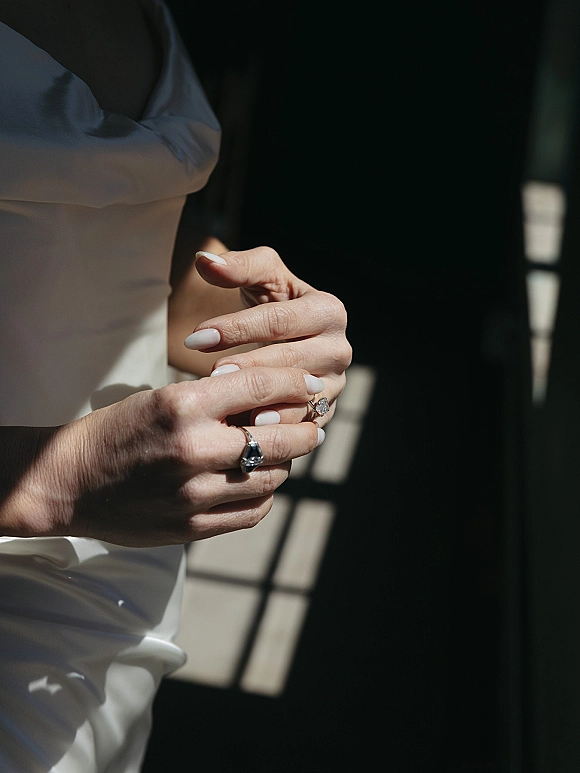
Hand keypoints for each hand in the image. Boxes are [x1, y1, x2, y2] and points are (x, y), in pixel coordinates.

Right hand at [1, 367, 324, 546]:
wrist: (68, 482)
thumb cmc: (115, 432)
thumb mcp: (161, 399)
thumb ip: (216, 401)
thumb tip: (275, 402)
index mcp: (182, 406)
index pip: (260, 386)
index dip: (296, 381)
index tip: (315, 383)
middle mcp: (193, 449)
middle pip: (278, 437)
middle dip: (307, 429)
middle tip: (317, 425)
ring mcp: (194, 493)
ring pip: (271, 478)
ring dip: (286, 463)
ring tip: (286, 454)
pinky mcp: (192, 526)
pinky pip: (252, 512)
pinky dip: (265, 495)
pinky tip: (260, 483)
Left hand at [184, 246, 351, 426]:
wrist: (290, 337)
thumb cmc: (273, 301)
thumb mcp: (261, 278)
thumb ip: (236, 266)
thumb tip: (204, 261)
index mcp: (329, 311)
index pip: (279, 321)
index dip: (237, 328)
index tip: (197, 337)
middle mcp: (340, 349)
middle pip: (291, 360)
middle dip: (249, 367)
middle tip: (211, 374)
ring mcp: (335, 385)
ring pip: (298, 397)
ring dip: (263, 402)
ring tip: (228, 405)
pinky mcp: (324, 413)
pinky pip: (299, 425)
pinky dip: (274, 428)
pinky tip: (244, 428)